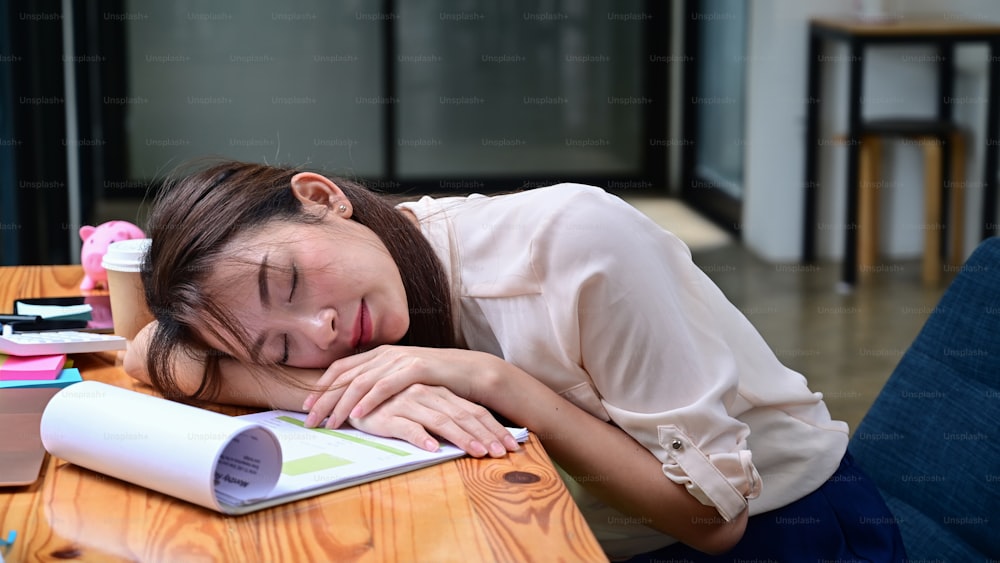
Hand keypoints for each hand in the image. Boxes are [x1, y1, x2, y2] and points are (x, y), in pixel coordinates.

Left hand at [302, 345, 518, 456]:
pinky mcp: (416, 368)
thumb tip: (355, 400)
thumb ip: (380, 383)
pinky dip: (369, 400)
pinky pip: (386, 386)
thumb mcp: (402, 379)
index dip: (321, 386)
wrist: (470, 372)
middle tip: (307, 420)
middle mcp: (385, 354)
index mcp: (379, 354)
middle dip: (324, 399)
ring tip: (329, 422)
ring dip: (342, 404)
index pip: (341, 368)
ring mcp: (400, 359)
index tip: (305, 406)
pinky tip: (357, 414)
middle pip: (345, 376)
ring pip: (362, 382)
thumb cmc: (436, 380)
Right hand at [343, 383, 516, 456]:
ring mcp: (409, 403)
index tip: (512, 446)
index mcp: (440, 393)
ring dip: (462, 438)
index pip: (474, 411)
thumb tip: (477, 434)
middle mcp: (428, 394)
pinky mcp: (388, 414)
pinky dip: (421, 438)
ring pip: (441, 421)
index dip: (494, 428)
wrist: (353, 397)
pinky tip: (434, 449)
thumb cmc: (393, 405)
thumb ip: (446, 415)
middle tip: (503, 454)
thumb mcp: (424, 407)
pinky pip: (407, 427)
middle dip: (486, 436)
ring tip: (478, 453)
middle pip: (464, 416)